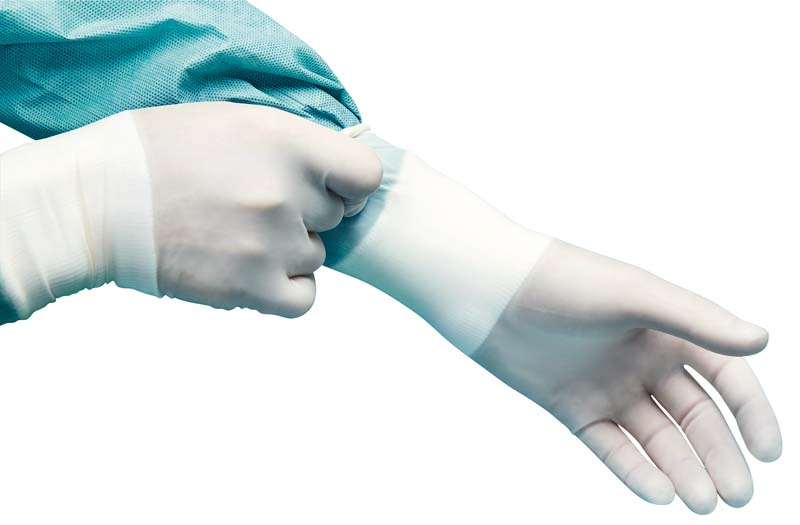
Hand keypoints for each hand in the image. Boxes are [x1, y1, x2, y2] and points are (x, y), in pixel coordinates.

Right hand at [0, 102, 381, 322]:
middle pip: (334, 218)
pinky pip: (304, 298)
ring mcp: (270, 244)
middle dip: (306, 213)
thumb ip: (293, 145)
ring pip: (314, 256)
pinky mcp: (250, 287)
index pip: (366, 175)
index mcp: (286, 144)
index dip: (350, 184)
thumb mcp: (236, 121)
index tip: (330, 187)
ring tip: (237, 234)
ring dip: (287, 250)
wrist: (100, 199)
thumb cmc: (162, 151)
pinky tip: (254, 271)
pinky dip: (286, 289)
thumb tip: (335, 175)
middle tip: (256, 205)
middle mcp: (285, 194)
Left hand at [471, 239, 780, 512]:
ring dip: (682, 469)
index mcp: (668, 331)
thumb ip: (696, 320)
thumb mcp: (635, 295)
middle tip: (737, 496)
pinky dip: (635, 471)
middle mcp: (644, 362)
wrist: (492, 291)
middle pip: (694, 417)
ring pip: (656, 438)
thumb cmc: (565, 280)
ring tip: (702, 503)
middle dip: (718, 455)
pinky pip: (612, 446)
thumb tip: (763, 341)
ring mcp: (609, 387)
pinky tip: (659, 493)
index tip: (770, 453)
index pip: (725, 378)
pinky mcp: (574, 408)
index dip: (751, 414)